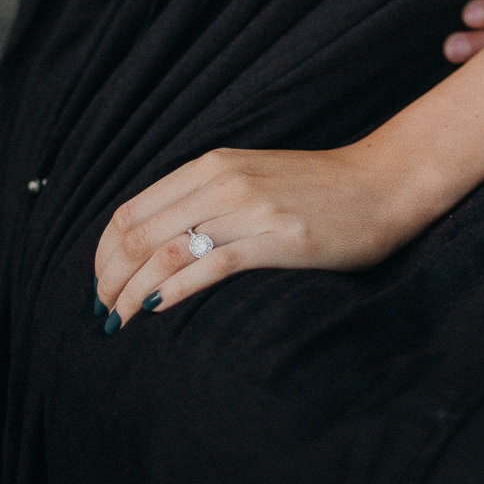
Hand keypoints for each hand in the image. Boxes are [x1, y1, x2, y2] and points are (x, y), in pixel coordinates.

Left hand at [93, 141, 423, 332]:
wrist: (382, 184)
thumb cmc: (317, 188)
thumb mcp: (252, 177)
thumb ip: (205, 199)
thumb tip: (151, 243)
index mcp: (213, 164)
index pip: (132, 210)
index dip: (104, 253)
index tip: (101, 284)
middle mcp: (225, 179)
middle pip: (140, 233)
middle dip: (109, 277)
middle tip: (103, 311)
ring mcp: (251, 207)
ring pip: (166, 250)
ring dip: (131, 290)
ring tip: (119, 319)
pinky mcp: (276, 238)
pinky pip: (208, 266)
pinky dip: (172, 290)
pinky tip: (155, 308)